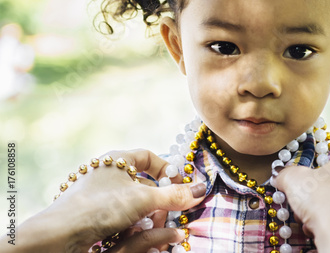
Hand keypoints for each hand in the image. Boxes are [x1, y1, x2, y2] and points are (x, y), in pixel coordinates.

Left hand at [3, 149, 205, 252]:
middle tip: (168, 218)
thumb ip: (174, 196)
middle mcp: (108, 176)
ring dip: (150, 221)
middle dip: (160, 205)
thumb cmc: (100, 207)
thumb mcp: (143, 200)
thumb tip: (202, 190)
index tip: (179, 187)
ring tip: (157, 234)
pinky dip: (134, 230)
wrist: (60, 236)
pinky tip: (139, 240)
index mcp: (117, 160)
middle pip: (145, 186)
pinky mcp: (95, 218)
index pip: (149, 157)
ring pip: (135, 207)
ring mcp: (101, 198)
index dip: (167, 170)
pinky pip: (122, 220)